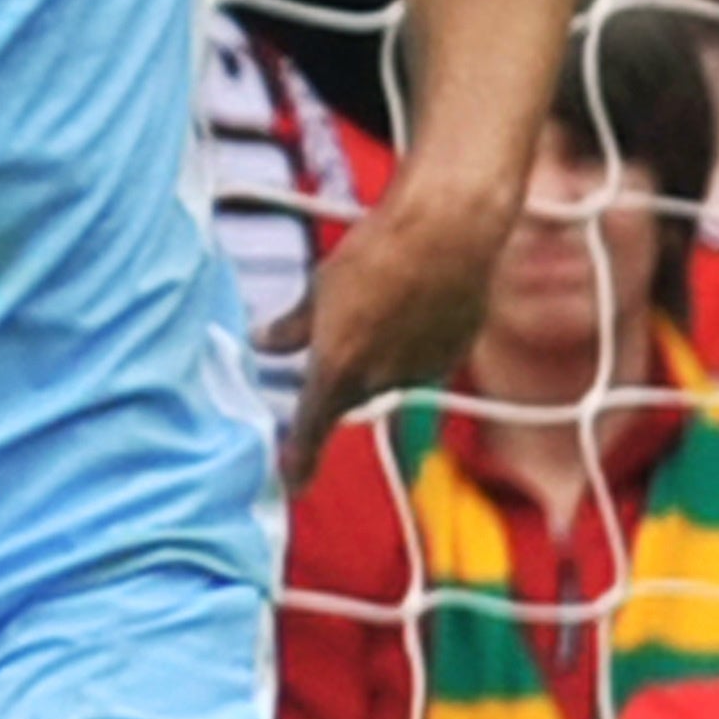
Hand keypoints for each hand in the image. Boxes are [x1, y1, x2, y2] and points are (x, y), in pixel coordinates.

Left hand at [284, 190, 509, 493]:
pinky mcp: (455, 356)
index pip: (312, 427)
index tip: (291, 485)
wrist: (447, 233)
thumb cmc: (375, 254)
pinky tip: (418, 304)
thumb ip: (293, 327)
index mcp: (338, 368)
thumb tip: (263, 343)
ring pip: (389, 378)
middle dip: (344, 374)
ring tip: (386, 300)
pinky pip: (424, 361)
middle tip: (349, 327)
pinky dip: (415, 343)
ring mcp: (422, 370)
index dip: (300, 459)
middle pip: (351, 396)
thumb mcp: (321, 289)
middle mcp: (380, 380)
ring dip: (382, 354)